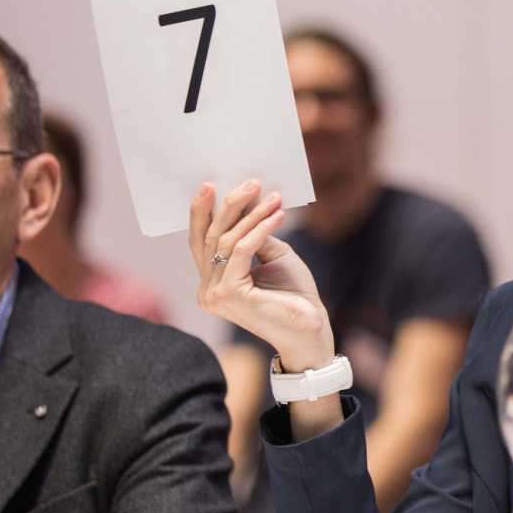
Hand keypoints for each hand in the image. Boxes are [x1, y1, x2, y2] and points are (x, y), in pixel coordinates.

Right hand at [190, 180, 331, 369]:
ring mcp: (214, 294)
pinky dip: (260, 228)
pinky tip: (278, 215)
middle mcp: (207, 290)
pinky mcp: (229, 293)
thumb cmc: (294, 296)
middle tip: (249, 183)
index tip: (211, 185)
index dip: (202, 213)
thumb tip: (247, 204)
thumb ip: (255, 234)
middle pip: (210, 237)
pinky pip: (242, 249)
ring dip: (252, 214)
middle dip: (229, 206)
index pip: (200, 242)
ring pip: (226, 241)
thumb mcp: (274, 255)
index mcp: (213, 283)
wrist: (311, 329)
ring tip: (273, 198)